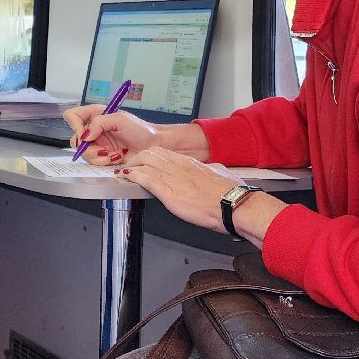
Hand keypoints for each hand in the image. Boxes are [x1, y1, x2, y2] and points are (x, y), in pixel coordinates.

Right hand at [61, 105, 160, 164]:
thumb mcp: (120, 119)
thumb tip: (86, 135)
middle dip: (88, 148)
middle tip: (102, 149)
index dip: (75, 126)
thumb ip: (99, 123)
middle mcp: (94, 129)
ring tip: (114, 154)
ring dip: (99, 156)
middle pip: (75, 139)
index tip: (87, 135)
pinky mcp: (102, 156)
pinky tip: (116, 157)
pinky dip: (104, 162)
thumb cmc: (141, 130)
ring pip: (84, 153)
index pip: (72, 116)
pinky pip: (93, 162)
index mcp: (96, 115)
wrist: (153, 146)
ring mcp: (97, 144)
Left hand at [112, 148, 246, 231]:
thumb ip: (213, 170)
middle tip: (130, 166)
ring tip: (124, 171)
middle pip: (151, 154)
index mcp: (191, 163)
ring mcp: (173, 178)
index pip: (164, 153)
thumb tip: (213, 169)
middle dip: (137, 159)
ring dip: (132, 166)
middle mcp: (180, 167)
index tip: (144, 161)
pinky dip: (133, 176)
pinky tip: (127, 177)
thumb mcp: (221, 175)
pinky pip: (145, 179)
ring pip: (145, 163)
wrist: (234, 205)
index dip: (150, 156)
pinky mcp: (169, 192)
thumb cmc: (230, 195)